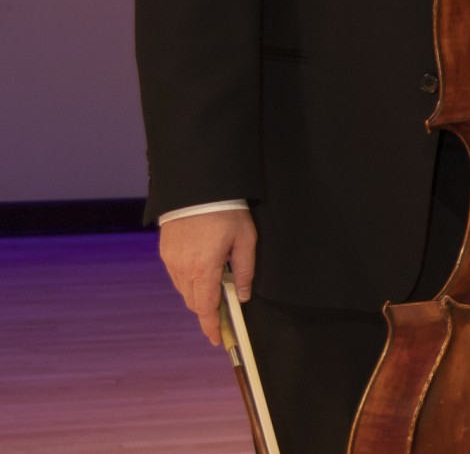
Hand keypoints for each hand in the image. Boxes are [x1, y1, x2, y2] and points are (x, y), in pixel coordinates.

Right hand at [158, 207, 256, 345]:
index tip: (217, 339)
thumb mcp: (245, 239)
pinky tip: (202, 274)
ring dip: (198, 296)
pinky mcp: (166, 252)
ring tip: (215, 292)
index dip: (211, 326)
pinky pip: (177, 276)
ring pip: (184, 290)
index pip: (206, 308)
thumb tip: (243, 296)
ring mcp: (171, 261)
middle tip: (222, 317)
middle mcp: (183, 269)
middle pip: (194, 302)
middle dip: (207, 312)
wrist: (197, 188)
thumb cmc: (226, 212)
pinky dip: (189, 281)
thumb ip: (245, 270)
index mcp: (204, 269)